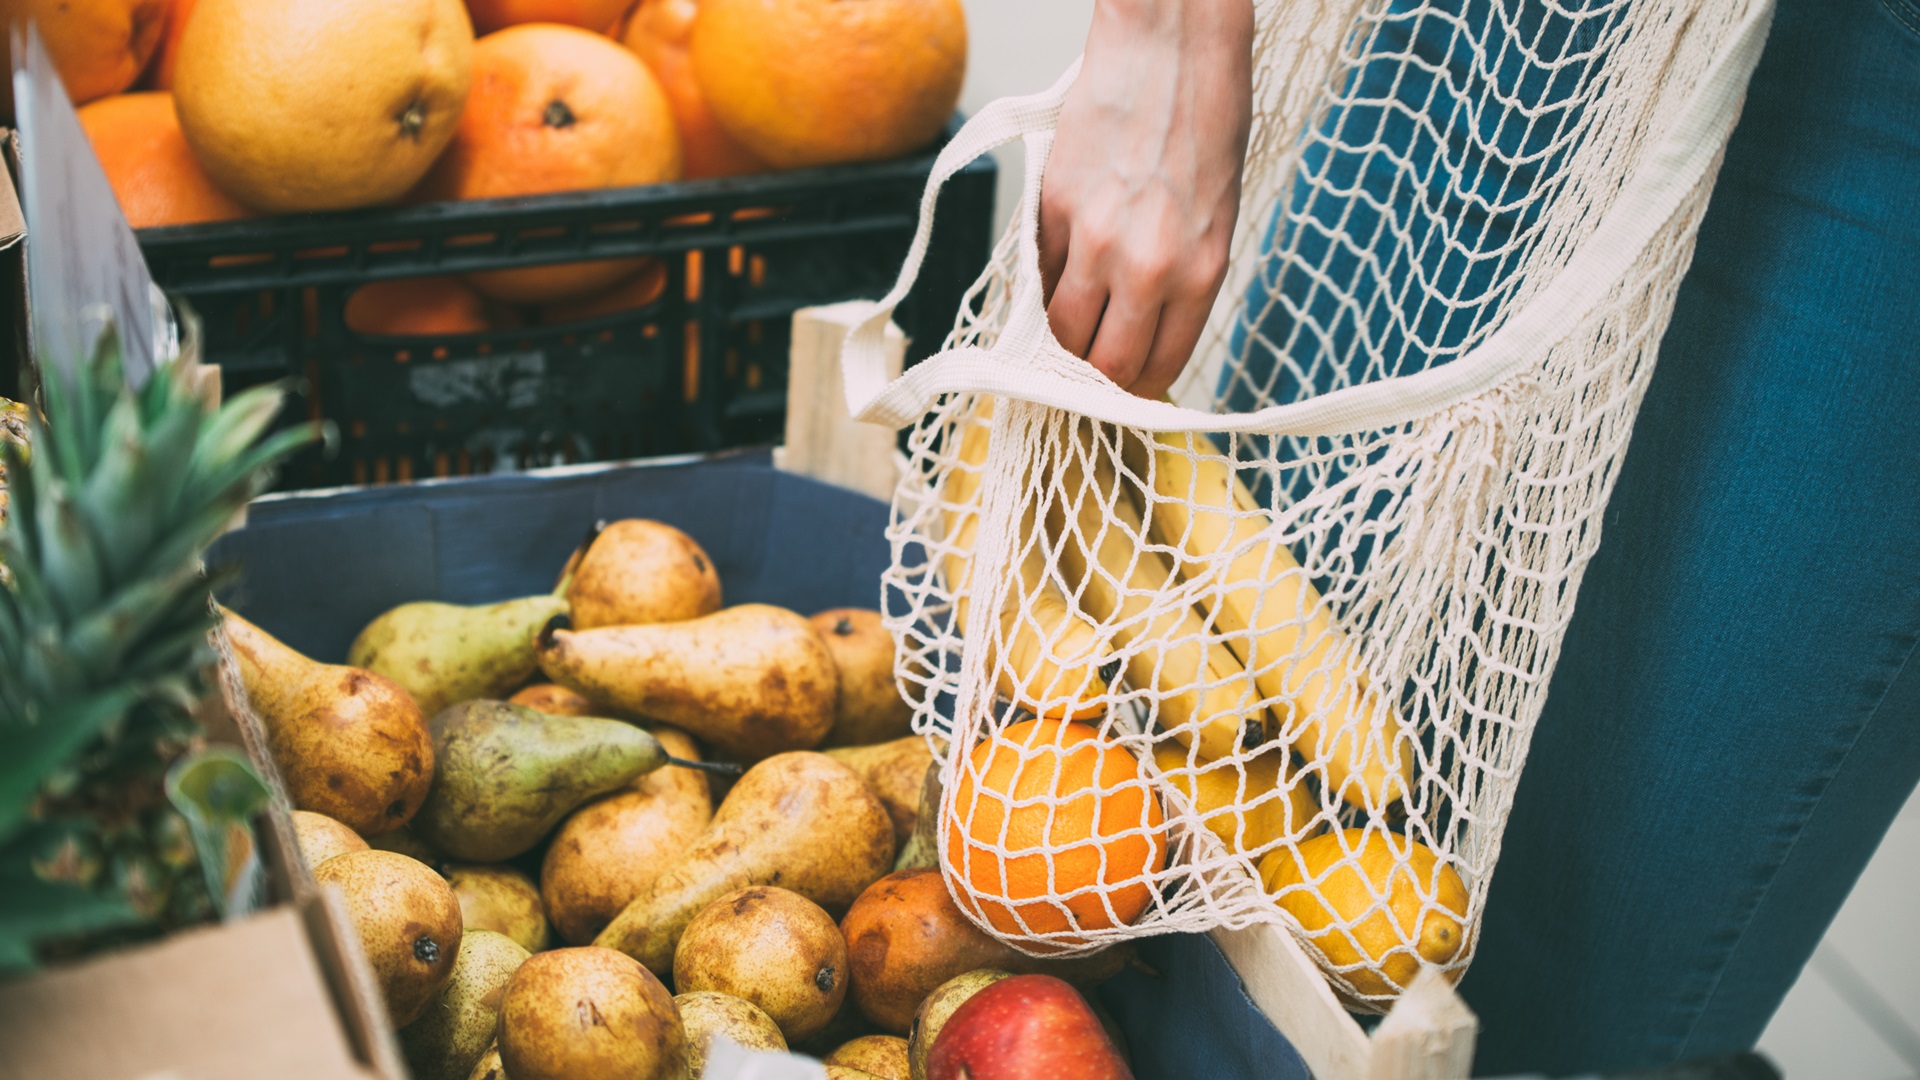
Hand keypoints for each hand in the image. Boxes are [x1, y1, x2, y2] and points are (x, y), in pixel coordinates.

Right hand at [1040, 0, 1253, 399]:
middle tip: (1088, 370)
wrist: (1171, 44)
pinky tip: (1057, 275)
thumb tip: (1141, 327)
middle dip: (1095, 376)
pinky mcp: (1053, 208)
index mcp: (1199, 272)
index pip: (1155, 366)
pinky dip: (1043, 283)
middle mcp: (1146, 267)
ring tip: (1067, 329)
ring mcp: (1094, 239)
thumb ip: (1182, 277)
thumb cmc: (1206, 118)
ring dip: (1060, 339)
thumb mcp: (1216, 213)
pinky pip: (1039, 272)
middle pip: (1103, 363)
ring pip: (1061, 329)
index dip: (1134, 389)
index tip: (1124, 388)